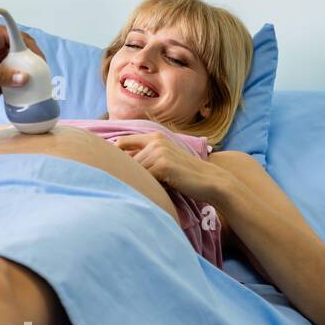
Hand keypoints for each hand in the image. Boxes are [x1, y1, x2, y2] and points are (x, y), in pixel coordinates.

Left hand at [113, 132, 227, 200]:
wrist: (210, 181)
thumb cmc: (184, 174)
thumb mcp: (163, 159)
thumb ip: (144, 157)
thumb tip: (115, 163)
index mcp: (155, 137)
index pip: (121, 143)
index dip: (115, 156)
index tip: (114, 168)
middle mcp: (155, 140)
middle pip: (126, 162)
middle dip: (132, 175)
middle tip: (149, 184)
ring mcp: (159, 152)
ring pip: (135, 171)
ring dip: (142, 182)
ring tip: (159, 185)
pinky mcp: (162, 165)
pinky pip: (144, 179)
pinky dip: (149, 187)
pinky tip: (163, 188)